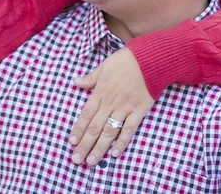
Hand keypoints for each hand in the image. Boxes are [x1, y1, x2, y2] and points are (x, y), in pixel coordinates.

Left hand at [69, 48, 154, 164]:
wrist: (149, 60)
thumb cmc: (125, 61)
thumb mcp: (104, 66)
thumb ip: (90, 78)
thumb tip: (75, 81)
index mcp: (100, 92)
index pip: (86, 114)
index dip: (78, 129)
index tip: (71, 142)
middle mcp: (110, 103)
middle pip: (95, 127)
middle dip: (85, 144)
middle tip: (77, 160)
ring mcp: (124, 108)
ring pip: (109, 132)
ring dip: (99, 148)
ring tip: (91, 161)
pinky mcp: (138, 111)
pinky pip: (129, 130)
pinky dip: (122, 142)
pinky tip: (114, 153)